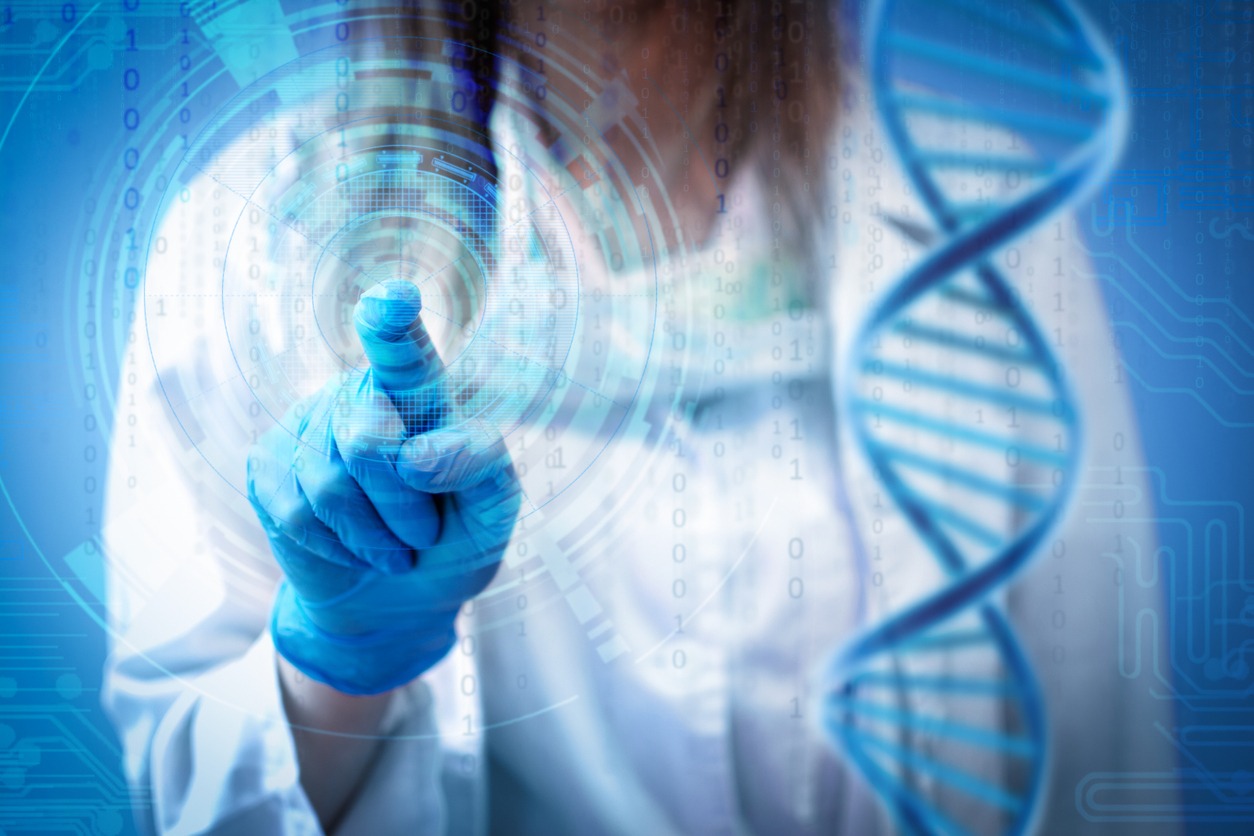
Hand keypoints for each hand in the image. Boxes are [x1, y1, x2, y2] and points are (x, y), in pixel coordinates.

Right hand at [247, 280, 520, 695]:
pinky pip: (298, 511)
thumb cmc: (453, 543)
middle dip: (404, 506)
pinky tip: (352, 549)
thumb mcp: (492, 512)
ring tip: (394, 547)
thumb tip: (418, 454)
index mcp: (421, 391)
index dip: (393, 325)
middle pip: (368, 441)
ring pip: (331, 483)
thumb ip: (481, 467)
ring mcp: (307, 424)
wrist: (393, 604)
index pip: (404, 350)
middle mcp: (360, 392)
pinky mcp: (267, 465)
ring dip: (373, 535)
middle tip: (425, 534)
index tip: (396, 302)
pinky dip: (336, 547)